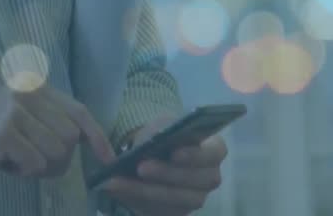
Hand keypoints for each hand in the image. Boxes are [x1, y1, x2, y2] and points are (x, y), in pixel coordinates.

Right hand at [0, 84, 115, 192]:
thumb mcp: (22, 123)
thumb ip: (52, 123)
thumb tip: (91, 139)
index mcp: (32, 85)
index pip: (78, 111)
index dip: (97, 136)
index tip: (109, 157)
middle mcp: (25, 90)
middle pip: (70, 136)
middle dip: (58, 159)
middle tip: (31, 161)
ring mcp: (13, 110)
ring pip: (56, 152)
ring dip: (39, 167)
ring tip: (14, 160)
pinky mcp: (4, 133)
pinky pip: (37, 164)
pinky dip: (24, 173)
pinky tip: (3, 164)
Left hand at [100, 115, 227, 215]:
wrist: (154, 156)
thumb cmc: (164, 137)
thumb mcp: (161, 125)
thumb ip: (158, 130)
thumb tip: (148, 137)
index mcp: (214, 150)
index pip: (214, 153)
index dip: (195, 155)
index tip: (174, 153)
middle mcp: (210, 177)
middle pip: (195, 181)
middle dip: (166, 174)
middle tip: (141, 167)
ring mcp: (196, 198)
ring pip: (177, 200)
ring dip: (146, 191)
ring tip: (119, 181)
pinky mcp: (178, 213)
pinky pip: (160, 211)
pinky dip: (136, 200)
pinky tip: (117, 189)